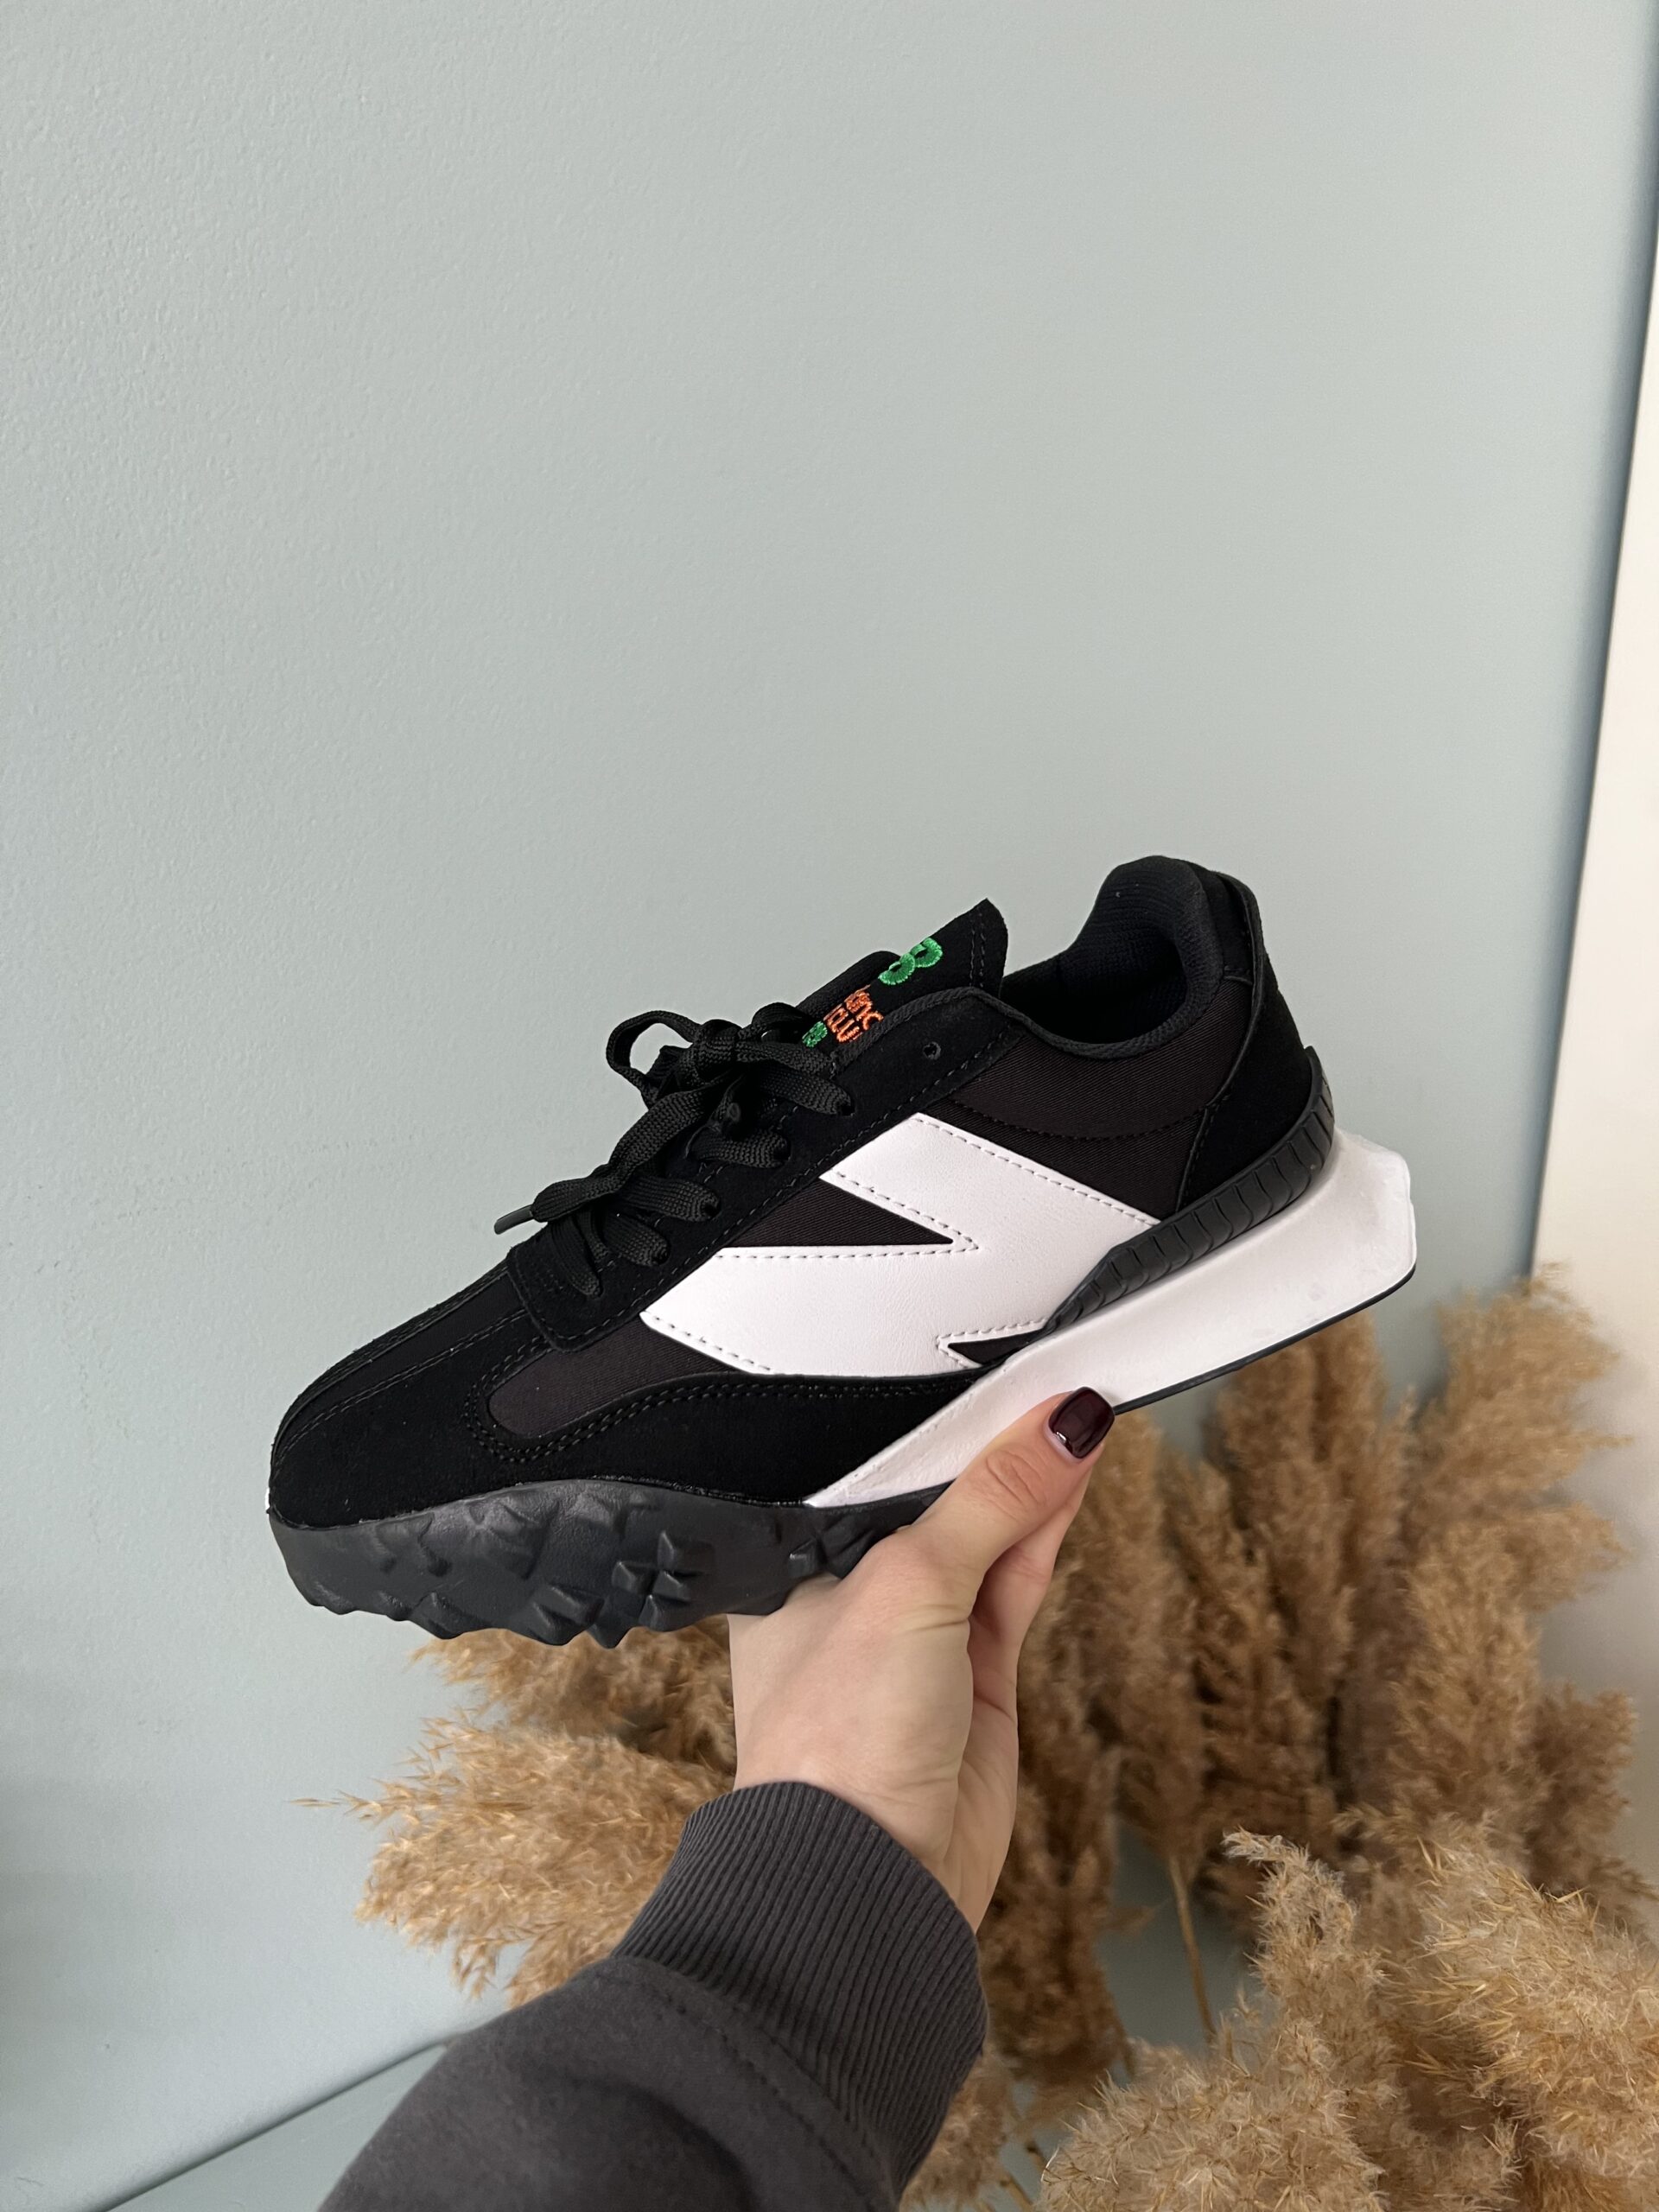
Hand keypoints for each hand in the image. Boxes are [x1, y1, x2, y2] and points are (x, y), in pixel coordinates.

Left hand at [728, 1388, 1114, 1927]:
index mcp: (793, 1560)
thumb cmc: (841, 1731)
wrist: (872, 1879)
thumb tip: (1067, 1419)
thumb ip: (990, 1497)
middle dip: (987, 1441)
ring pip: (986, 1532)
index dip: (924, 1415)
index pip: (866, 1465)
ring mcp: (919, 1632)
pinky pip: (1017, 1578)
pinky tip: (1075, 1471)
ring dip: (1032, 1477)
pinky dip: (1048, 1529)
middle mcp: (850, 1590)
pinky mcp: (976, 1671)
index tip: (982, 1358)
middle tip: (1052, 1365)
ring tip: (1083, 1403)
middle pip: (932, 1493)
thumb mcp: (912, 1584)